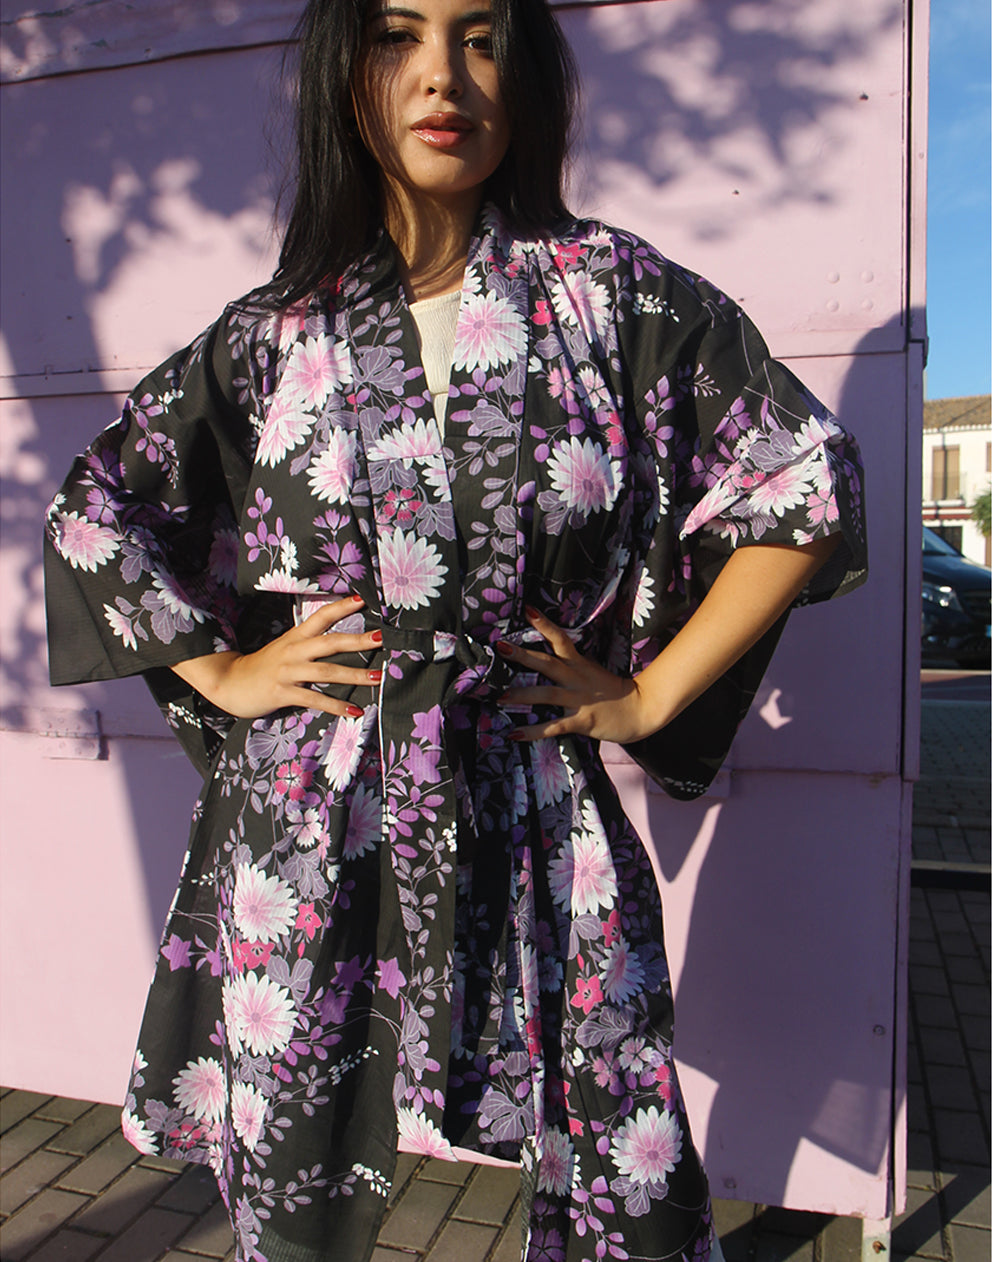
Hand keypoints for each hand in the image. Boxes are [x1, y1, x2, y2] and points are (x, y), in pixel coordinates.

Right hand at [170, 594, 381, 718]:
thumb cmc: (263, 667)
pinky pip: (315, 700)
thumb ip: (309, 644)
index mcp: (295, 637)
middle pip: (330, 642)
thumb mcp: (285, 649)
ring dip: (354, 675)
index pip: (321, 616)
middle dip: (357, 640)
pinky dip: (336, 706)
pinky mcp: (283, 693)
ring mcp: (288, 672)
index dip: (341, 607)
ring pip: (326, 672)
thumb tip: (339, 642)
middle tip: (382, 637)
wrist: (229, 683)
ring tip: (377, 677)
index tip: (363, 599)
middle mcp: (294, 651)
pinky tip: (355, 711)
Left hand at [496, 607, 656, 743]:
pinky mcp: (581, 721)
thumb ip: (571, 662)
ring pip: (546, 695)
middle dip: (523, 655)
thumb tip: (550, 653)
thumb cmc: (613, 690)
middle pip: (547, 663)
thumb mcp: (592, 670)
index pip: (561, 638)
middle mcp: (576, 678)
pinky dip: (533, 731)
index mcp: (579, 664)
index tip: (527, 609)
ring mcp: (579, 699)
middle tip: (500, 646)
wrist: (641, 711)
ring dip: (522, 695)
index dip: (545, 624)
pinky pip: (553, 726)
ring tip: (499, 697)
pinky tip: (513, 733)